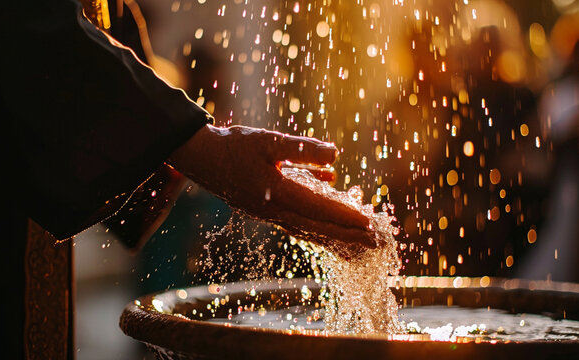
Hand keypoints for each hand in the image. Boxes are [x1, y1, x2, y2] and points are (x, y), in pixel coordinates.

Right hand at [167, 125, 376, 248]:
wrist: (202, 159)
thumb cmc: (235, 147)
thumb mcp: (270, 141)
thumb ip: (303, 150)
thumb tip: (336, 155)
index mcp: (278, 196)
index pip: (320, 210)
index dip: (347, 216)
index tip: (370, 223)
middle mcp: (276, 212)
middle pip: (319, 228)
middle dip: (348, 235)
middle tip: (375, 242)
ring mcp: (270, 215)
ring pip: (309, 230)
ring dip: (335, 236)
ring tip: (358, 241)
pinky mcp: (266, 211)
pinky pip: (298, 224)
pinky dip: (317, 225)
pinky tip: (330, 208)